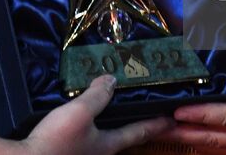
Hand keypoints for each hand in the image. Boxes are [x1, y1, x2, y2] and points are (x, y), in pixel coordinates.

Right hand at [23, 75, 169, 154]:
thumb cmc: (55, 144)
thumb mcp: (79, 113)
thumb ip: (97, 96)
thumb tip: (111, 80)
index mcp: (108, 145)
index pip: (139, 132)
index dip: (156, 124)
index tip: (171, 120)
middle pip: (124, 142)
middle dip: (137, 131)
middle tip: (148, 119)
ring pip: (105, 145)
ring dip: (113, 132)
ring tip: (115, 119)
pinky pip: (87, 145)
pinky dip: (93, 134)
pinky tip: (83, 128)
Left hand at [160, 56, 225, 152]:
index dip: (202, 115)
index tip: (178, 111)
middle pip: (214, 138)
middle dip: (183, 132)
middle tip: (156, 125)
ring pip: (213, 145)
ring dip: (186, 138)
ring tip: (161, 130)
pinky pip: (219, 146)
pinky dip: (198, 139)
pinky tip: (181, 133)